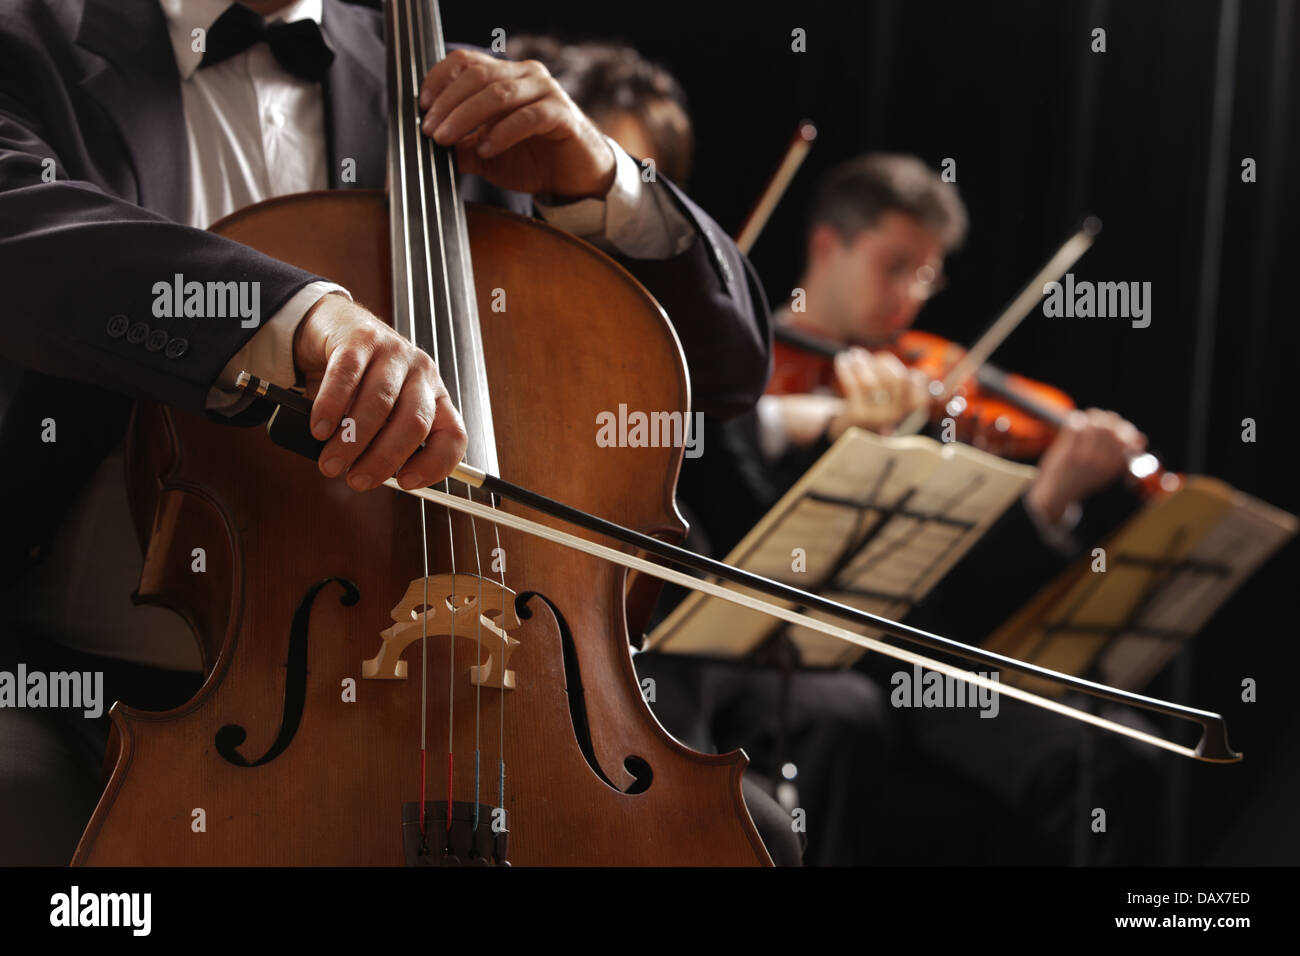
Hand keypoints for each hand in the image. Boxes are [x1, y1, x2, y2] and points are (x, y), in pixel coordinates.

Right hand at [292, 294, 466, 490]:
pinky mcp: (361, 339)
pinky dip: (331, 407)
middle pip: (414, 423)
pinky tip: (319, 428)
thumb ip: (382, 442)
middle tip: (357, 480)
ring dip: (353, 439)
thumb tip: (363, 475)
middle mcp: (422, 374)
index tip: (405, 483)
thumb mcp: (382, 415)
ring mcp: (394, 353)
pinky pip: (347, 376)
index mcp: (435, 397)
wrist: (336, 327)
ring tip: (331, 462)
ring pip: (381, 402)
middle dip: (383, 459)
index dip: (435, 465)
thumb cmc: (361, 381)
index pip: (453, 436)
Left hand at [419, 49, 615, 199]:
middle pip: (478, 76)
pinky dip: (502, 133)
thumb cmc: (533, 160)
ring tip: (447, 139)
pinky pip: (527, 117)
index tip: (422, 105)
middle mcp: (526, 75)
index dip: (440, 79)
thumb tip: (426, 148)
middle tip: (430, 130)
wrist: (575, 180)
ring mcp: (547, 92)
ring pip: (499, 93)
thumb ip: (460, 146)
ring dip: (466, 116)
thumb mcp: (485, 155)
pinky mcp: (563, 115)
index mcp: (506, 77)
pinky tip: (486, 149)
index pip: (466, 61)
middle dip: (448, 103)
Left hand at [826, 348, 929, 438]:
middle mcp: (895, 414)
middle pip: (897, 379)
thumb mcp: (892, 397)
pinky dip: (846, 370)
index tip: (902, 369)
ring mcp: (877, 416)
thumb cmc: (873, 405)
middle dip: (882, 361)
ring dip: (861, 363)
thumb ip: (903, 383)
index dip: (915, 378)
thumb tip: (919, 375)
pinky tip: (842, 361)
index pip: (920, 388)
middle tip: (866, 354)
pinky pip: (853, 386)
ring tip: (853, 354)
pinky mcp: (858, 415)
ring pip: (872, 383)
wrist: (848, 429)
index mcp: (907, 409)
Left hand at [1025, 408, 1145, 522]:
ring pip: (1094, 423)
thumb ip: (1124, 456)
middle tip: (1100, 417)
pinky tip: (1074, 421)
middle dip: (1107, 418)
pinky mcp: (1067, 451)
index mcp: (1115, 467)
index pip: (1128, 438)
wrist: (1057, 493)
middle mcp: (1102, 462)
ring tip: (1088, 418)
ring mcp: (1084, 456)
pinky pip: (1075, 424)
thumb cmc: (1084, 479)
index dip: (1124, 427)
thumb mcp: (1108, 473)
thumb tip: (1141, 438)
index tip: (1117, 426)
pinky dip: (1076, 418)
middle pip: (1111, 428)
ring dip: (1092, 416)